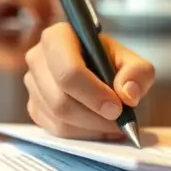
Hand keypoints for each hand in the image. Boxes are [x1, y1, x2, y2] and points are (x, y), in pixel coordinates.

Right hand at [24, 23, 154, 138]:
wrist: (100, 72)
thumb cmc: (112, 63)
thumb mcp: (134, 62)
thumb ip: (138, 74)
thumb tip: (127, 94)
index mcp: (58, 36)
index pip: (68, 71)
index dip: (93, 94)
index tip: (116, 108)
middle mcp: (37, 58)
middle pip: (60, 100)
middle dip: (94, 117)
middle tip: (119, 122)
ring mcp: (32, 84)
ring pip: (59, 119)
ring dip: (90, 128)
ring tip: (113, 125)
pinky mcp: (33, 106)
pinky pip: (55, 130)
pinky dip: (81, 134)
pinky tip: (98, 126)